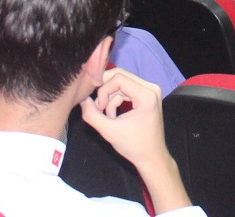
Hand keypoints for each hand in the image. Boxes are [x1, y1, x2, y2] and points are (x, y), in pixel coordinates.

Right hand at [80, 69, 180, 187]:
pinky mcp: (147, 95)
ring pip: (122, 83)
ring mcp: (151, 91)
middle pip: (120, 76)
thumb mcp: (109, 131)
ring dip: (110, 99)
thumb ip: (92, 115)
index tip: (98, 108)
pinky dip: (116, 101)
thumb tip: (82, 99)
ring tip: (107, 117)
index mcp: (147, 94)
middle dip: (105, 92)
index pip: (118, 78)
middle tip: (98, 108)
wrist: (151, 158)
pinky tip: (113, 117)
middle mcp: (151, 88)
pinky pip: (127, 90)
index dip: (103, 90)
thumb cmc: (133, 146)